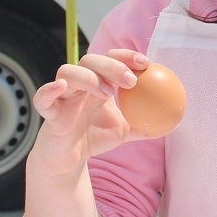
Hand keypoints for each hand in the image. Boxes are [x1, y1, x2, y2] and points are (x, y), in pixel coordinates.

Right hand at [29, 49, 149, 175]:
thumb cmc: (94, 137)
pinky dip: (49, 90)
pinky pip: (43, 98)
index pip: (111, 58)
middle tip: (131, 80)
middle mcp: (79, 83)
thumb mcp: (124, 131)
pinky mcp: (49, 112)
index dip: (126, 56)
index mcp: (98, 82)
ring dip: (88, 78)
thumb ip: (146, 125)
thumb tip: (173, 123)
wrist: (68, 160)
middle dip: (112, 65)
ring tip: (106, 93)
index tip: (146, 63)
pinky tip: (60, 87)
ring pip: (68, 71)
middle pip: (91, 60)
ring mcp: (63, 95)